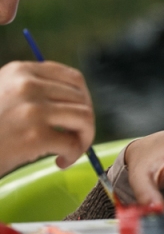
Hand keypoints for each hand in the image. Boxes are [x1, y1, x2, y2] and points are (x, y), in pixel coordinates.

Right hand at [0, 61, 93, 175]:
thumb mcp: (3, 94)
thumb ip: (33, 89)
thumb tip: (79, 99)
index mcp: (20, 71)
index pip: (73, 78)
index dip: (83, 98)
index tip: (78, 116)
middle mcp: (28, 85)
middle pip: (82, 98)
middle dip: (84, 121)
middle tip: (75, 139)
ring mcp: (32, 109)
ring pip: (84, 117)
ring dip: (83, 138)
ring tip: (70, 151)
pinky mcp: (34, 136)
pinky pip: (74, 142)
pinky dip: (74, 154)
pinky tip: (60, 162)